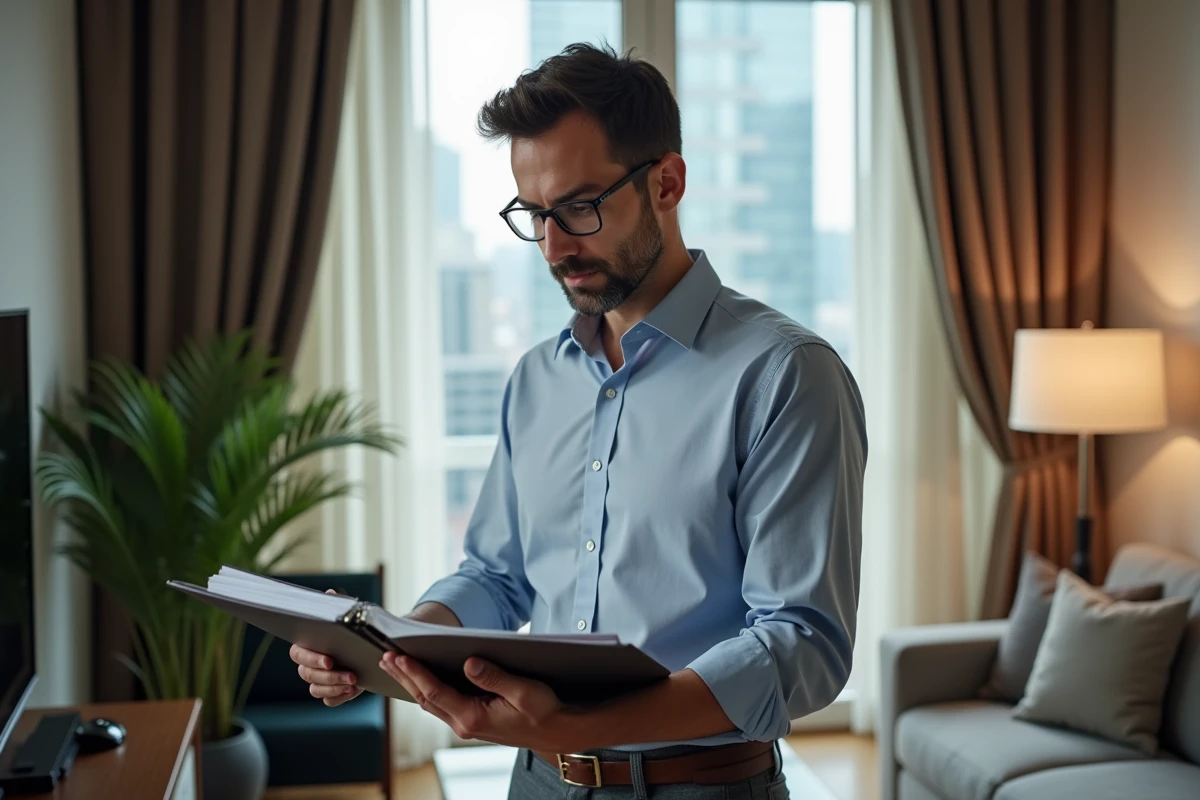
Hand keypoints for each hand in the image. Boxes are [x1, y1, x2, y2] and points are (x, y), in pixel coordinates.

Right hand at [289, 589, 362, 706]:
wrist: (372, 647)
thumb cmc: (354, 630)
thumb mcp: (348, 617)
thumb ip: (337, 607)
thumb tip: (329, 594)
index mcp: (307, 645)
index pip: (298, 654)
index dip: (312, 658)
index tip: (329, 660)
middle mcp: (308, 664)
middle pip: (307, 674)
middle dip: (329, 676)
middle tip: (351, 675)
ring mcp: (318, 680)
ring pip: (315, 689)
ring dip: (334, 688)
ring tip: (354, 682)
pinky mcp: (331, 693)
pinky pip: (328, 701)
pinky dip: (339, 697)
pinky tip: (353, 691)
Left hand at [379, 652, 586, 751]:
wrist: (557, 732)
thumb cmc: (545, 711)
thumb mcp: (524, 691)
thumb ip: (495, 677)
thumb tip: (469, 662)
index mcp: (473, 717)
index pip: (435, 691)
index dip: (415, 672)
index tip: (398, 656)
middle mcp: (464, 724)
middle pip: (425, 698)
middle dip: (404, 676)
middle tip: (385, 656)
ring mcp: (467, 725)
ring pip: (430, 703)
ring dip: (411, 683)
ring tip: (395, 664)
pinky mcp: (472, 721)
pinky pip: (441, 704)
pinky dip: (426, 690)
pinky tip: (421, 679)